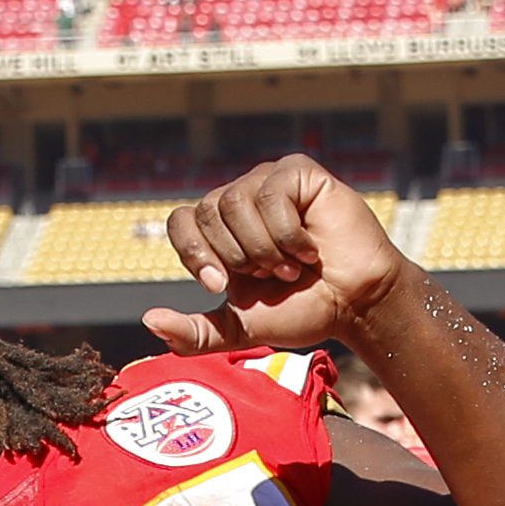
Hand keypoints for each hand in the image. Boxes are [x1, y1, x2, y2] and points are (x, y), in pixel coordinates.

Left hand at [144, 156, 404, 354]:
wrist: (355, 305)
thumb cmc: (303, 310)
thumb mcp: (241, 327)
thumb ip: (196, 333)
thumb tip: (149, 321)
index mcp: (220, 233)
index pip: (181, 222)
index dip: (195, 252)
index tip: (221, 285)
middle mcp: (240, 201)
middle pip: (207, 210)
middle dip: (239, 256)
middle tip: (273, 275)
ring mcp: (268, 183)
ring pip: (235, 202)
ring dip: (265, 247)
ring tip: (293, 264)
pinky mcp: (298, 172)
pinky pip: (271, 193)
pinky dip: (289, 233)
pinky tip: (310, 248)